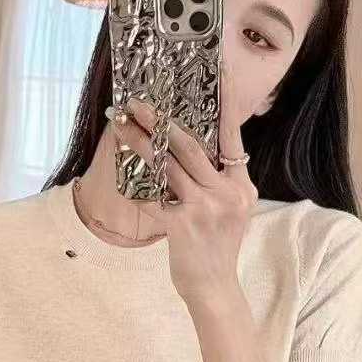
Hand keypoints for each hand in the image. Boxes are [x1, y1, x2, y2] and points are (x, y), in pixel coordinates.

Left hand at [112, 65, 256, 306]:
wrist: (214, 288)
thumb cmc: (216, 249)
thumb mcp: (229, 211)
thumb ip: (217, 182)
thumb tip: (188, 152)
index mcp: (242, 185)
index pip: (232, 136)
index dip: (223, 103)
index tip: (215, 72)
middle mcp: (227, 192)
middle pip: (191, 145)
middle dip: (161, 120)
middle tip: (138, 102)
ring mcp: (205, 208)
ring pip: (168, 164)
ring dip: (141, 142)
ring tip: (121, 125)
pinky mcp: (183, 224)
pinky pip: (154, 196)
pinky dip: (136, 182)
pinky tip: (120, 167)